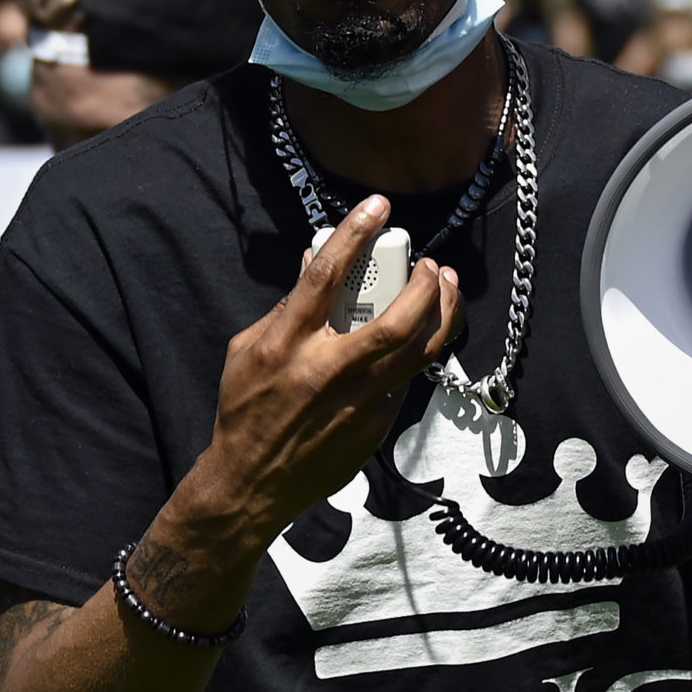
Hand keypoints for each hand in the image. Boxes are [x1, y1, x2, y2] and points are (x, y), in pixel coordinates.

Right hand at [185, 198, 462, 554]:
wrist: (251, 483)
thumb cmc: (245, 409)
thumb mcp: (246, 350)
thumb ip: (283, 308)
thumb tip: (316, 264)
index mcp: (286, 345)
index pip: (324, 277)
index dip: (354, 235)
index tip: (377, 207)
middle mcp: (326, 371)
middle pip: (394, 321)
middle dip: (423, 285)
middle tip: (431, 264)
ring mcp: (357, 403)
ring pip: (418, 352)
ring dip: (441, 314)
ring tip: (446, 288)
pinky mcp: (375, 427)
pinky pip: (407, 380)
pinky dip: (419, 351)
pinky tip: (423, 334)